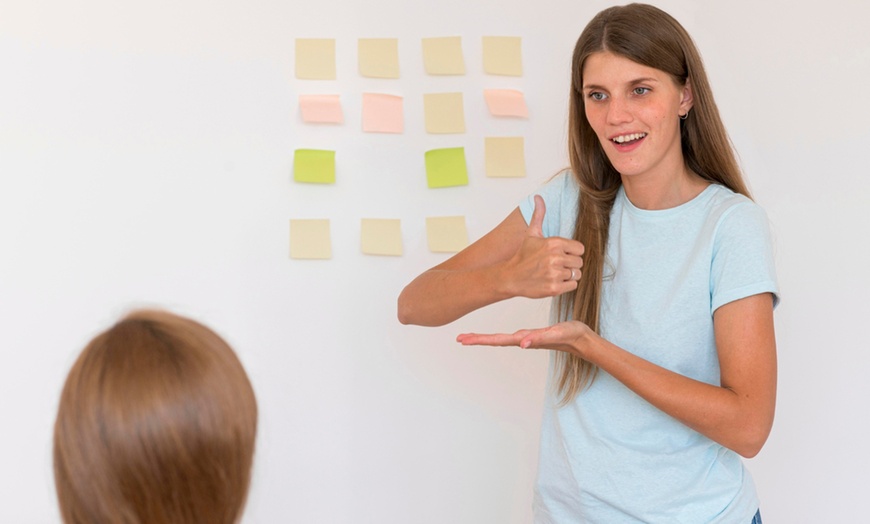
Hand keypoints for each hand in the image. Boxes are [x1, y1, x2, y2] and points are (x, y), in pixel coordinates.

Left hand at [456, 321, 592, 355]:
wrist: (582, 340)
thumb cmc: (571, 336)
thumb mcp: (555, 334)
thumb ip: (539, 338)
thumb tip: (521, 343)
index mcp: (524, 338)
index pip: (497, 339)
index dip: (479, 339)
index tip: (463, 339)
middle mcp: (522, 339)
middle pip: (495, 340)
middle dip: (476, 339)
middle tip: (459, 338)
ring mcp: (526, 338)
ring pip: (501, 339)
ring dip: (484, 338)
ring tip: (469, 337)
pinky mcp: (532, 336)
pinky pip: (511, 336)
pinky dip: (498, 337)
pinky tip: (494, 337)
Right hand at [503, 195, 584, 298]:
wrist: (511, 277)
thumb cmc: (523, 255)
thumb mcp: (532, 234)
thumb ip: (539, 215)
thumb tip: (538, 197)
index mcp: (554, 243)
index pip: (580, 249)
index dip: (572, 252)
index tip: (561, 254)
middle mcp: (555, 258)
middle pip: (579, 262)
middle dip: (570, 264)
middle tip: (556, 265)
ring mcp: (555, 274)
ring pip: (576, 274)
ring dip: (568, 275)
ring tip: (555, 273)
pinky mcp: (554, 288)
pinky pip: (572, 286)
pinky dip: (566, 285)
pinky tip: (554, 281)